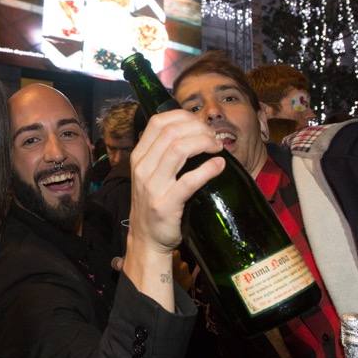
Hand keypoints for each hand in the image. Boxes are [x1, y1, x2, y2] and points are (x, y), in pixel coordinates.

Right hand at [121, 109, 222, 309]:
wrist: (146, 240)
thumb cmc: (154, 204)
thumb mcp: (150, 175)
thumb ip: (163, 154)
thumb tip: (193, 132)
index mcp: (138, 157)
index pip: (158, 122)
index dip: (184, 117)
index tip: (201, 125)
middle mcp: (142, 168)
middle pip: (171, 132)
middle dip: (199, 129)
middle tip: (214, 138)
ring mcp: (152, 186)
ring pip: (178, 149)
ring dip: (204, 143)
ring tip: (217, 148)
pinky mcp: (166, 204)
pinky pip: (189, 180)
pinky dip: (208, 168)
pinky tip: (219, 165)